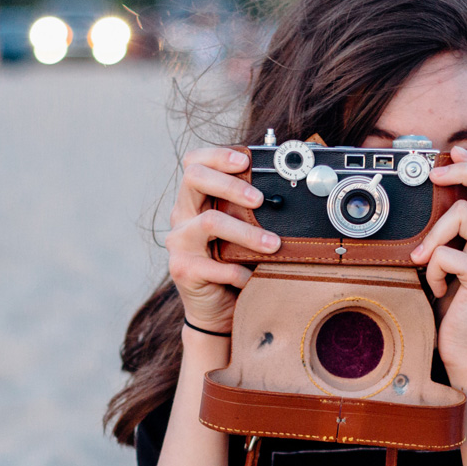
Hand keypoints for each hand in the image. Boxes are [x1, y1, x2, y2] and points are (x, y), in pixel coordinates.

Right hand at [163, 146, 278, 332]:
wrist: (217, 310)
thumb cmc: (233, 264)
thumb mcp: (242, 232)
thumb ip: (250, 212)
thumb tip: (288, 193)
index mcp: (195, 200)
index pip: (195, 163)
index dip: (217, 155)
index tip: (245, 161)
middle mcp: (182, 216)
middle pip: (195, 179)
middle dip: (230, 184)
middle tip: (259, 200)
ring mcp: (179, 242)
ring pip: (209, 222)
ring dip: (246, 232)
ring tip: (273, 243)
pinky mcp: (182, 269)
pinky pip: (214, 265)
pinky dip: (239, 271)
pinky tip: (253, 277)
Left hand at [411, 146, 466, 386]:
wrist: (464, 348)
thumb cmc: (451, 304)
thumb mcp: (448, 258)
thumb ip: (447, 231)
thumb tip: (424, 198)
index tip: (451, 153)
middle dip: (464, 168)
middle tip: (434, 175)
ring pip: (462, 214)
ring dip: (433, 237)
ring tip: (426, 264)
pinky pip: (446, 253)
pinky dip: (431, 270)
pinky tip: (435, 288)